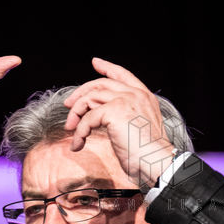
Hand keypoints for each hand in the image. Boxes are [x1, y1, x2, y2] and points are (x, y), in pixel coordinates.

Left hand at [62, 58, 175, 188]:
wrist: (156, 161)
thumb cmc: (149, 154)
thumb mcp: (138, 127)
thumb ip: (125, 116)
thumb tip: (103, 117)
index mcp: (144, 97)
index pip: (123, 75)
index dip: (107, 67)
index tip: (95, 62)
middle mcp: (135, 94)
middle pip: (100, 84)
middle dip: (81, 93)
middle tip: (68, 105)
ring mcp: (125, 100)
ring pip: (90, 98)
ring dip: (76, 114)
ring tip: (71, 130)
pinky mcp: (114, 111)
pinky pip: (87, 118)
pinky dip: (79, 132)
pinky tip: (78, 144)